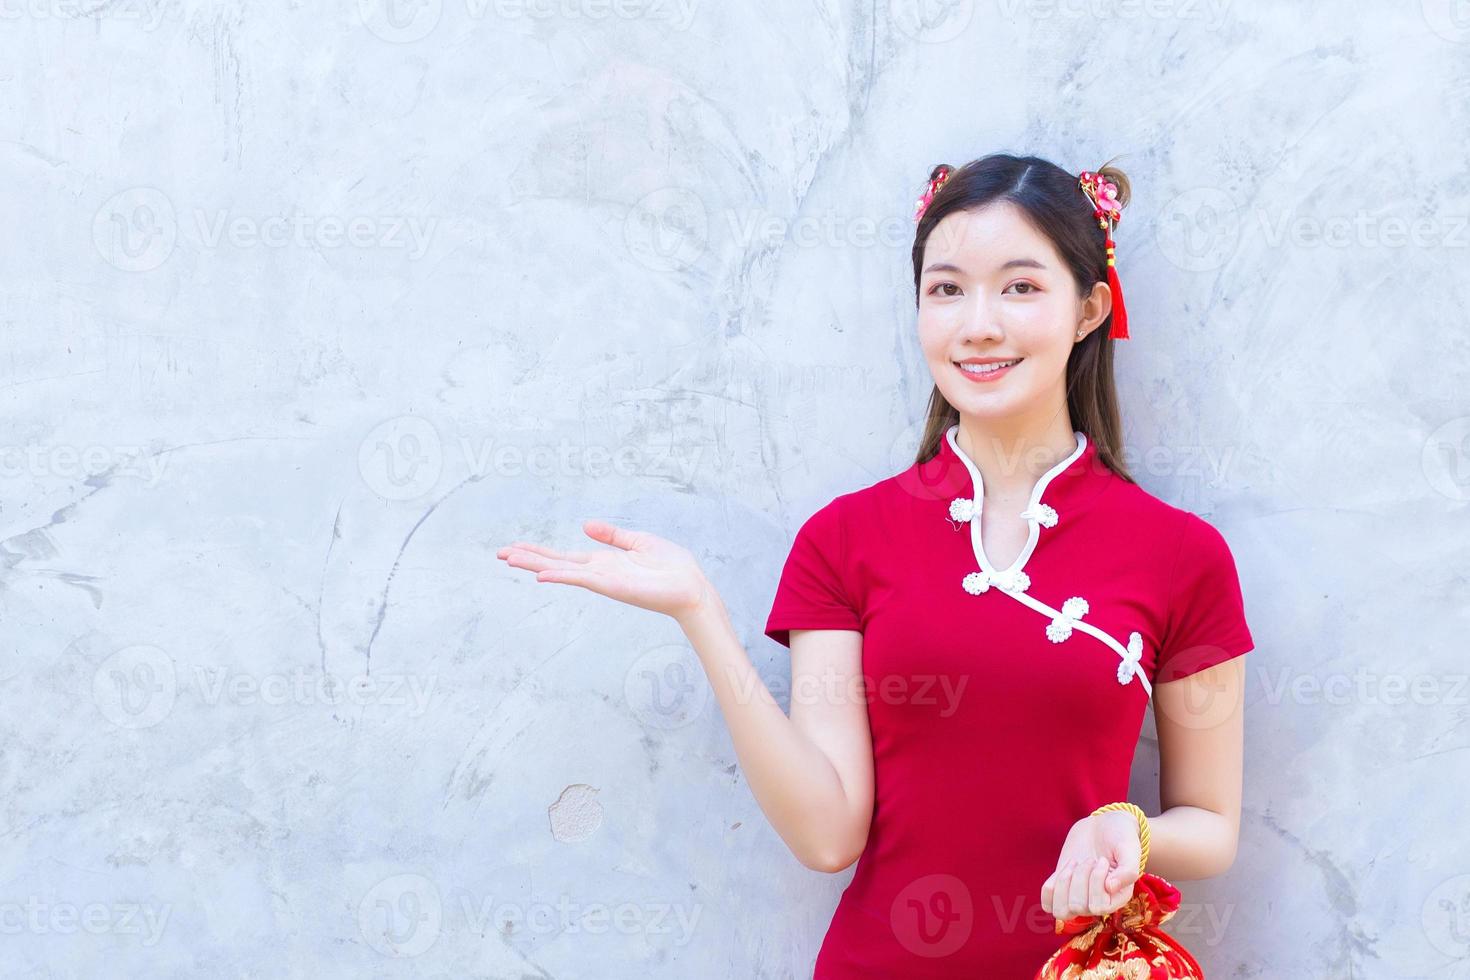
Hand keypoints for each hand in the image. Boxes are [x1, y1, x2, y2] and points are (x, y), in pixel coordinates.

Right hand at [497, 520, 716, 622]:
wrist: (690, 586)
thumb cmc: (671, 567)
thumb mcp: (638, 541)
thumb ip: (612, 535)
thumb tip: (585, 525)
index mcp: (604, 562)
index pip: (564, 557)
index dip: (539, 552)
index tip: (515, 547)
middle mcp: (598, 572)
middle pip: (555, 563)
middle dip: (527, 558)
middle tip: (499, 553)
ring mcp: (602, 580)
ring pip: (561, 570)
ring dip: (534, 565)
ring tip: (508, 559)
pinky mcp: (611, 585)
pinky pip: (580, 579)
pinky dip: (560, 576)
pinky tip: (540, 575)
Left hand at [1039, 811, 1141, 920]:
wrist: (1104, 826)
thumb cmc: (1121, 838)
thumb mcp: (1130, 850)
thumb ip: (1128, 870)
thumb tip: (1110, 888)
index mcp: (1116, 899)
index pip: (1098, 907)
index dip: (1096, 882)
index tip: (1102, 860)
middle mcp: (1097, 903)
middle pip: (1077, 907)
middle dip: (1080, 877)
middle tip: (1090, 859)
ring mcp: (1077, 897)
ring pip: (1060, 911)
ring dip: (1063, 883)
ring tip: (1075, 864)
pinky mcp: (1062, 887)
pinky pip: (1047, 903)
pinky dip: (1051, 886)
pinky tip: (1065, 867)